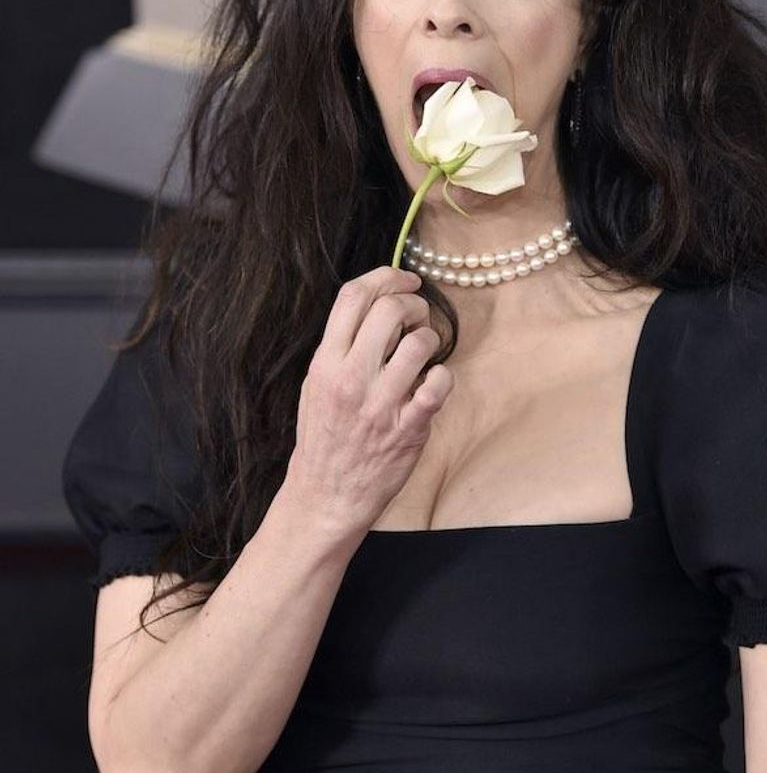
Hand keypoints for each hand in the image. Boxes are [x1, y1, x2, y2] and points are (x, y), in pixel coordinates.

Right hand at [285, 265, 453, 541]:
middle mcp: (351, 378)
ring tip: (425, 350)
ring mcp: (380, 404)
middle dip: (414, 303)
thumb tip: (378, 306)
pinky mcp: (408, 428)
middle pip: (389, 309)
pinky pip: (438, 384)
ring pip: (419, 342)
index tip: (405, 279)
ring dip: (431, 337)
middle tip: (418, 317)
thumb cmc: (325, 437)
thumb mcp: (317, 384)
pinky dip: (443, 375)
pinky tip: (434, 382)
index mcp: (326, 362)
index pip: (353, 296)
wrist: (326, 496)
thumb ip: (342, 347)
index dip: (385, 276)